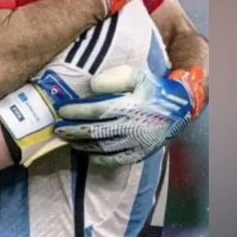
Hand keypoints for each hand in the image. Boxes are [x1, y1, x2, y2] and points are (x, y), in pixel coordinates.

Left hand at [53, 63, 203, 166]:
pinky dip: (99, 158)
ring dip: (82, 144)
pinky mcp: (139, 153)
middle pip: (95, 131)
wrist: (179, 109)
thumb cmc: (153, 89)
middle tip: (57, 129)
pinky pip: (115, 160)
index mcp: (131, 106)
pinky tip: (87, 153)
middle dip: (73, 130)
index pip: (97, 111)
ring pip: (102, 147)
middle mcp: (132, 127)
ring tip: (68, 139)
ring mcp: (136, 143)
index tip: (62, 110)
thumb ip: (115, 78)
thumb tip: (92, 86)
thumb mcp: (138, 76)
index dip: (77, 112)